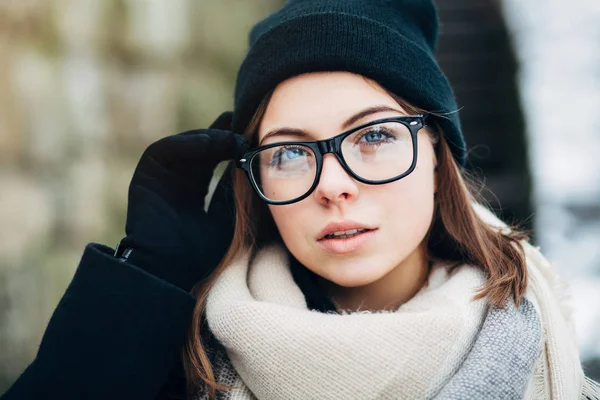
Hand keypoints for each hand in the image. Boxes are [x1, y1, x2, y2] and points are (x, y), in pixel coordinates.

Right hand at [118, 112, 247, 291]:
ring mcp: (163, 175)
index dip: (236, 144)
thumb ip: (238, 186)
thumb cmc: (205, 250)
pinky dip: (188, 143)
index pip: (217, 156)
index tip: (259, 136)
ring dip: (211, 138)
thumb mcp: (230, 213)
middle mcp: (178, 179)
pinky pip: (166, 149)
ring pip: (187, 144)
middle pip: (204, 146)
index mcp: (196, 189)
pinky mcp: (147, 174)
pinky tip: (210, 142)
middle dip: (226, 135)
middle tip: (249, 126)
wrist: (173, 270)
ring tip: (233, 139)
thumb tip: (260, 159)